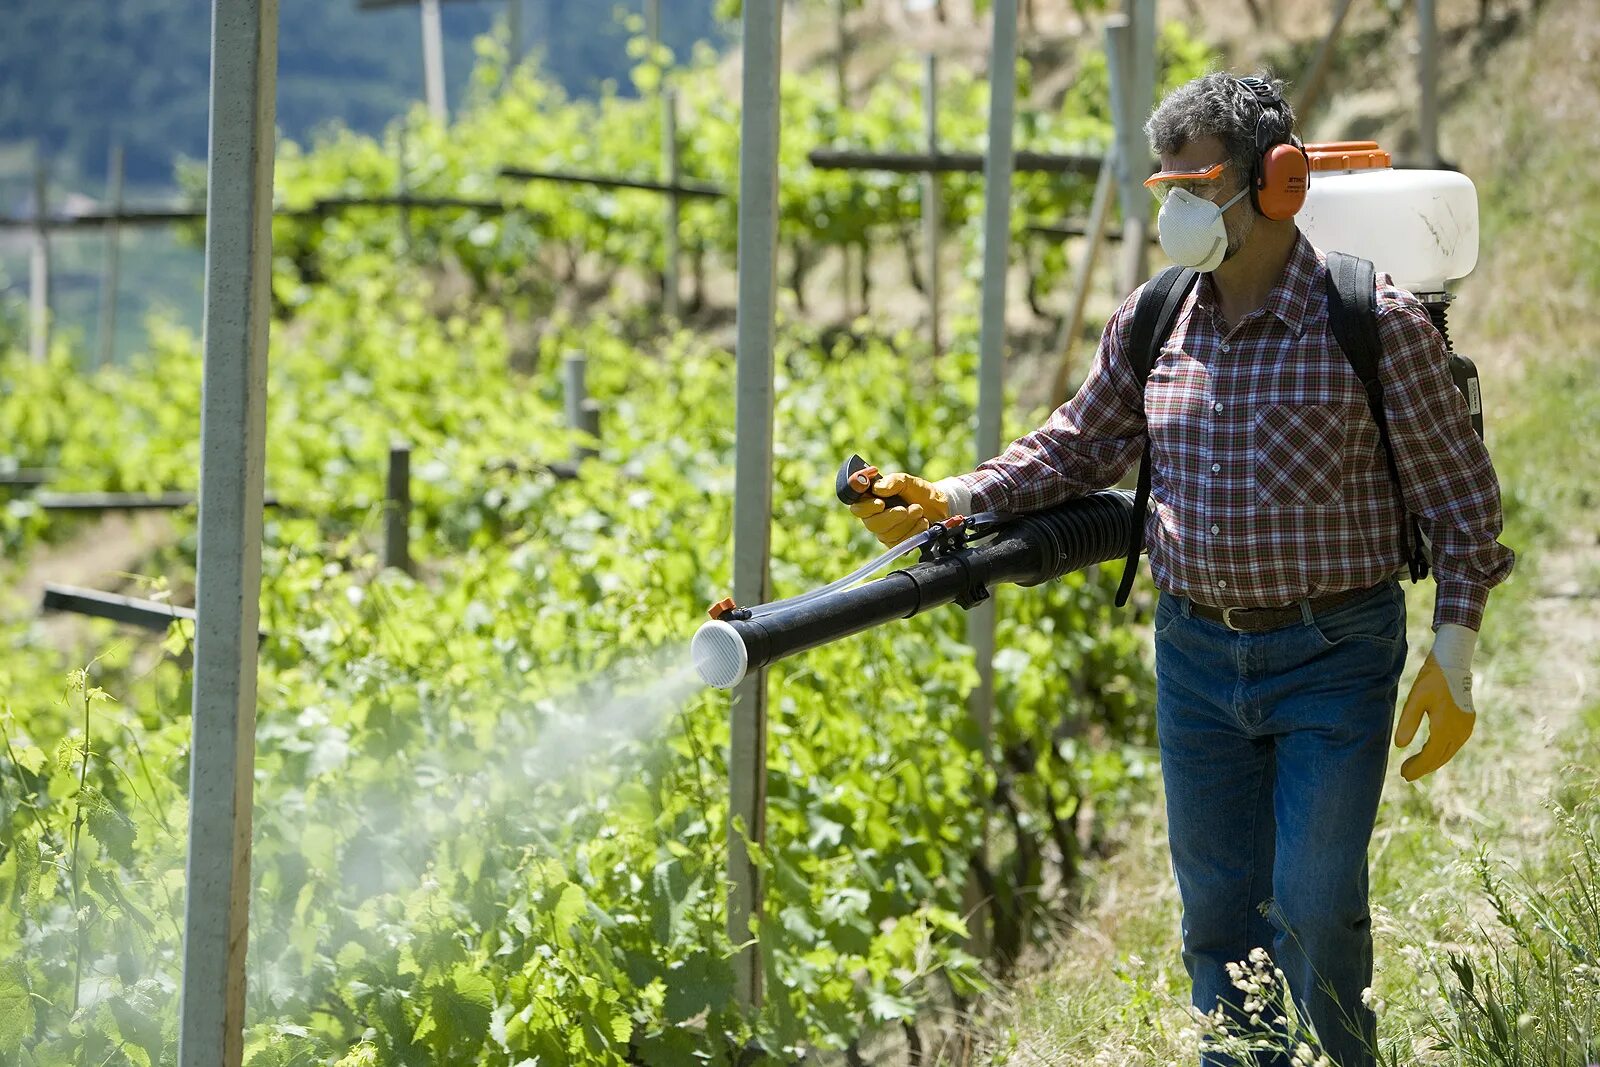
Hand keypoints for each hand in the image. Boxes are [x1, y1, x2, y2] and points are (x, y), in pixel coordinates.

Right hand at [848, 471, 948, 546]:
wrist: (937, 506)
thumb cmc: (918, 492)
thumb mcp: (907, 481)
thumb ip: (892, 481)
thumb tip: (879, 489)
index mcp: (871, 501)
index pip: (858, 508)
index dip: (866, 507)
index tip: (881, 503)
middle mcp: (875, 518)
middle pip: (872, 524)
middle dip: (891, 517)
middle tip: (905, 509)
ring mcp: (885, 532)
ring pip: (888, 534)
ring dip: (907, 522)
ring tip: (919, 510)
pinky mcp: (897, 543)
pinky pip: (901, 543)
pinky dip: (914, 532)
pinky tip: (922, 522)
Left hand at [1394, 624, 1476, 781]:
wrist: (1453, 665)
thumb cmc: (1431, 680)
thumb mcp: (1415, 700)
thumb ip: (1407, 723)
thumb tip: (1399, 746)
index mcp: (1446, 728)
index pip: (1430, 756)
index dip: (1417, 767)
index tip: (1404, 775)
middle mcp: (1459, 732)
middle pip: (1440, 757)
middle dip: (1423, 768)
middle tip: (1406, 774)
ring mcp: (1465, 728)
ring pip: (1448, 752)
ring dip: (1432, 761)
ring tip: (1414, 766)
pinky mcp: (1467, 723)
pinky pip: (1453, 744)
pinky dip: (1440, 751)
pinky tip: (1429, 752)